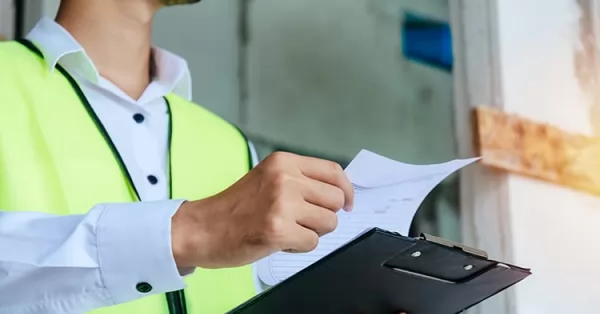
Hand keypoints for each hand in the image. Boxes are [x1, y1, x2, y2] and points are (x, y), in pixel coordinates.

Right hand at [171, 151, 353, 268]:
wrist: (201, 228)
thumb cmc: (234, 208)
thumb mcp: (268, 179)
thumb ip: (300, 181)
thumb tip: (339, 193)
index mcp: (283, 162)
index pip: (333, 172)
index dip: (346, 190)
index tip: (348, 203)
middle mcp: (284, 178)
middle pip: (335, 200)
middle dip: (325, 216)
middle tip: (302, 221)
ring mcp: (281, 204)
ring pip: (328, 223)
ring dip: (312, 232)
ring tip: (287, 230)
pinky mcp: (277, 230)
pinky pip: (312, 243)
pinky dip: (299, 248)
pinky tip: (279, 241)